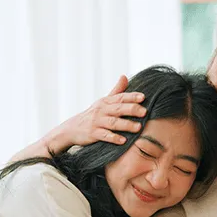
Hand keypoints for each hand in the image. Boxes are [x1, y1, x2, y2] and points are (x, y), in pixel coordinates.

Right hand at [10, 75, 144, 161]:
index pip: (120, 97)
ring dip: (126, 125)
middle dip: (131, 109)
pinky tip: (123, 140)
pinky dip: (113, 138)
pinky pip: (104, 135)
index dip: (131, 97)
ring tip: (138, 127)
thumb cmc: (93, 114)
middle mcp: (101, 110)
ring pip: (113, 123)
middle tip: (144, 112)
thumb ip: (116, 91)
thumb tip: (125, 76)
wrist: (72, 128)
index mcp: (106, 102)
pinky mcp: (92, 133)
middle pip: (118, 108)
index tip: (143, 97)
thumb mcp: (103, 101)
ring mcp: (96, 122)